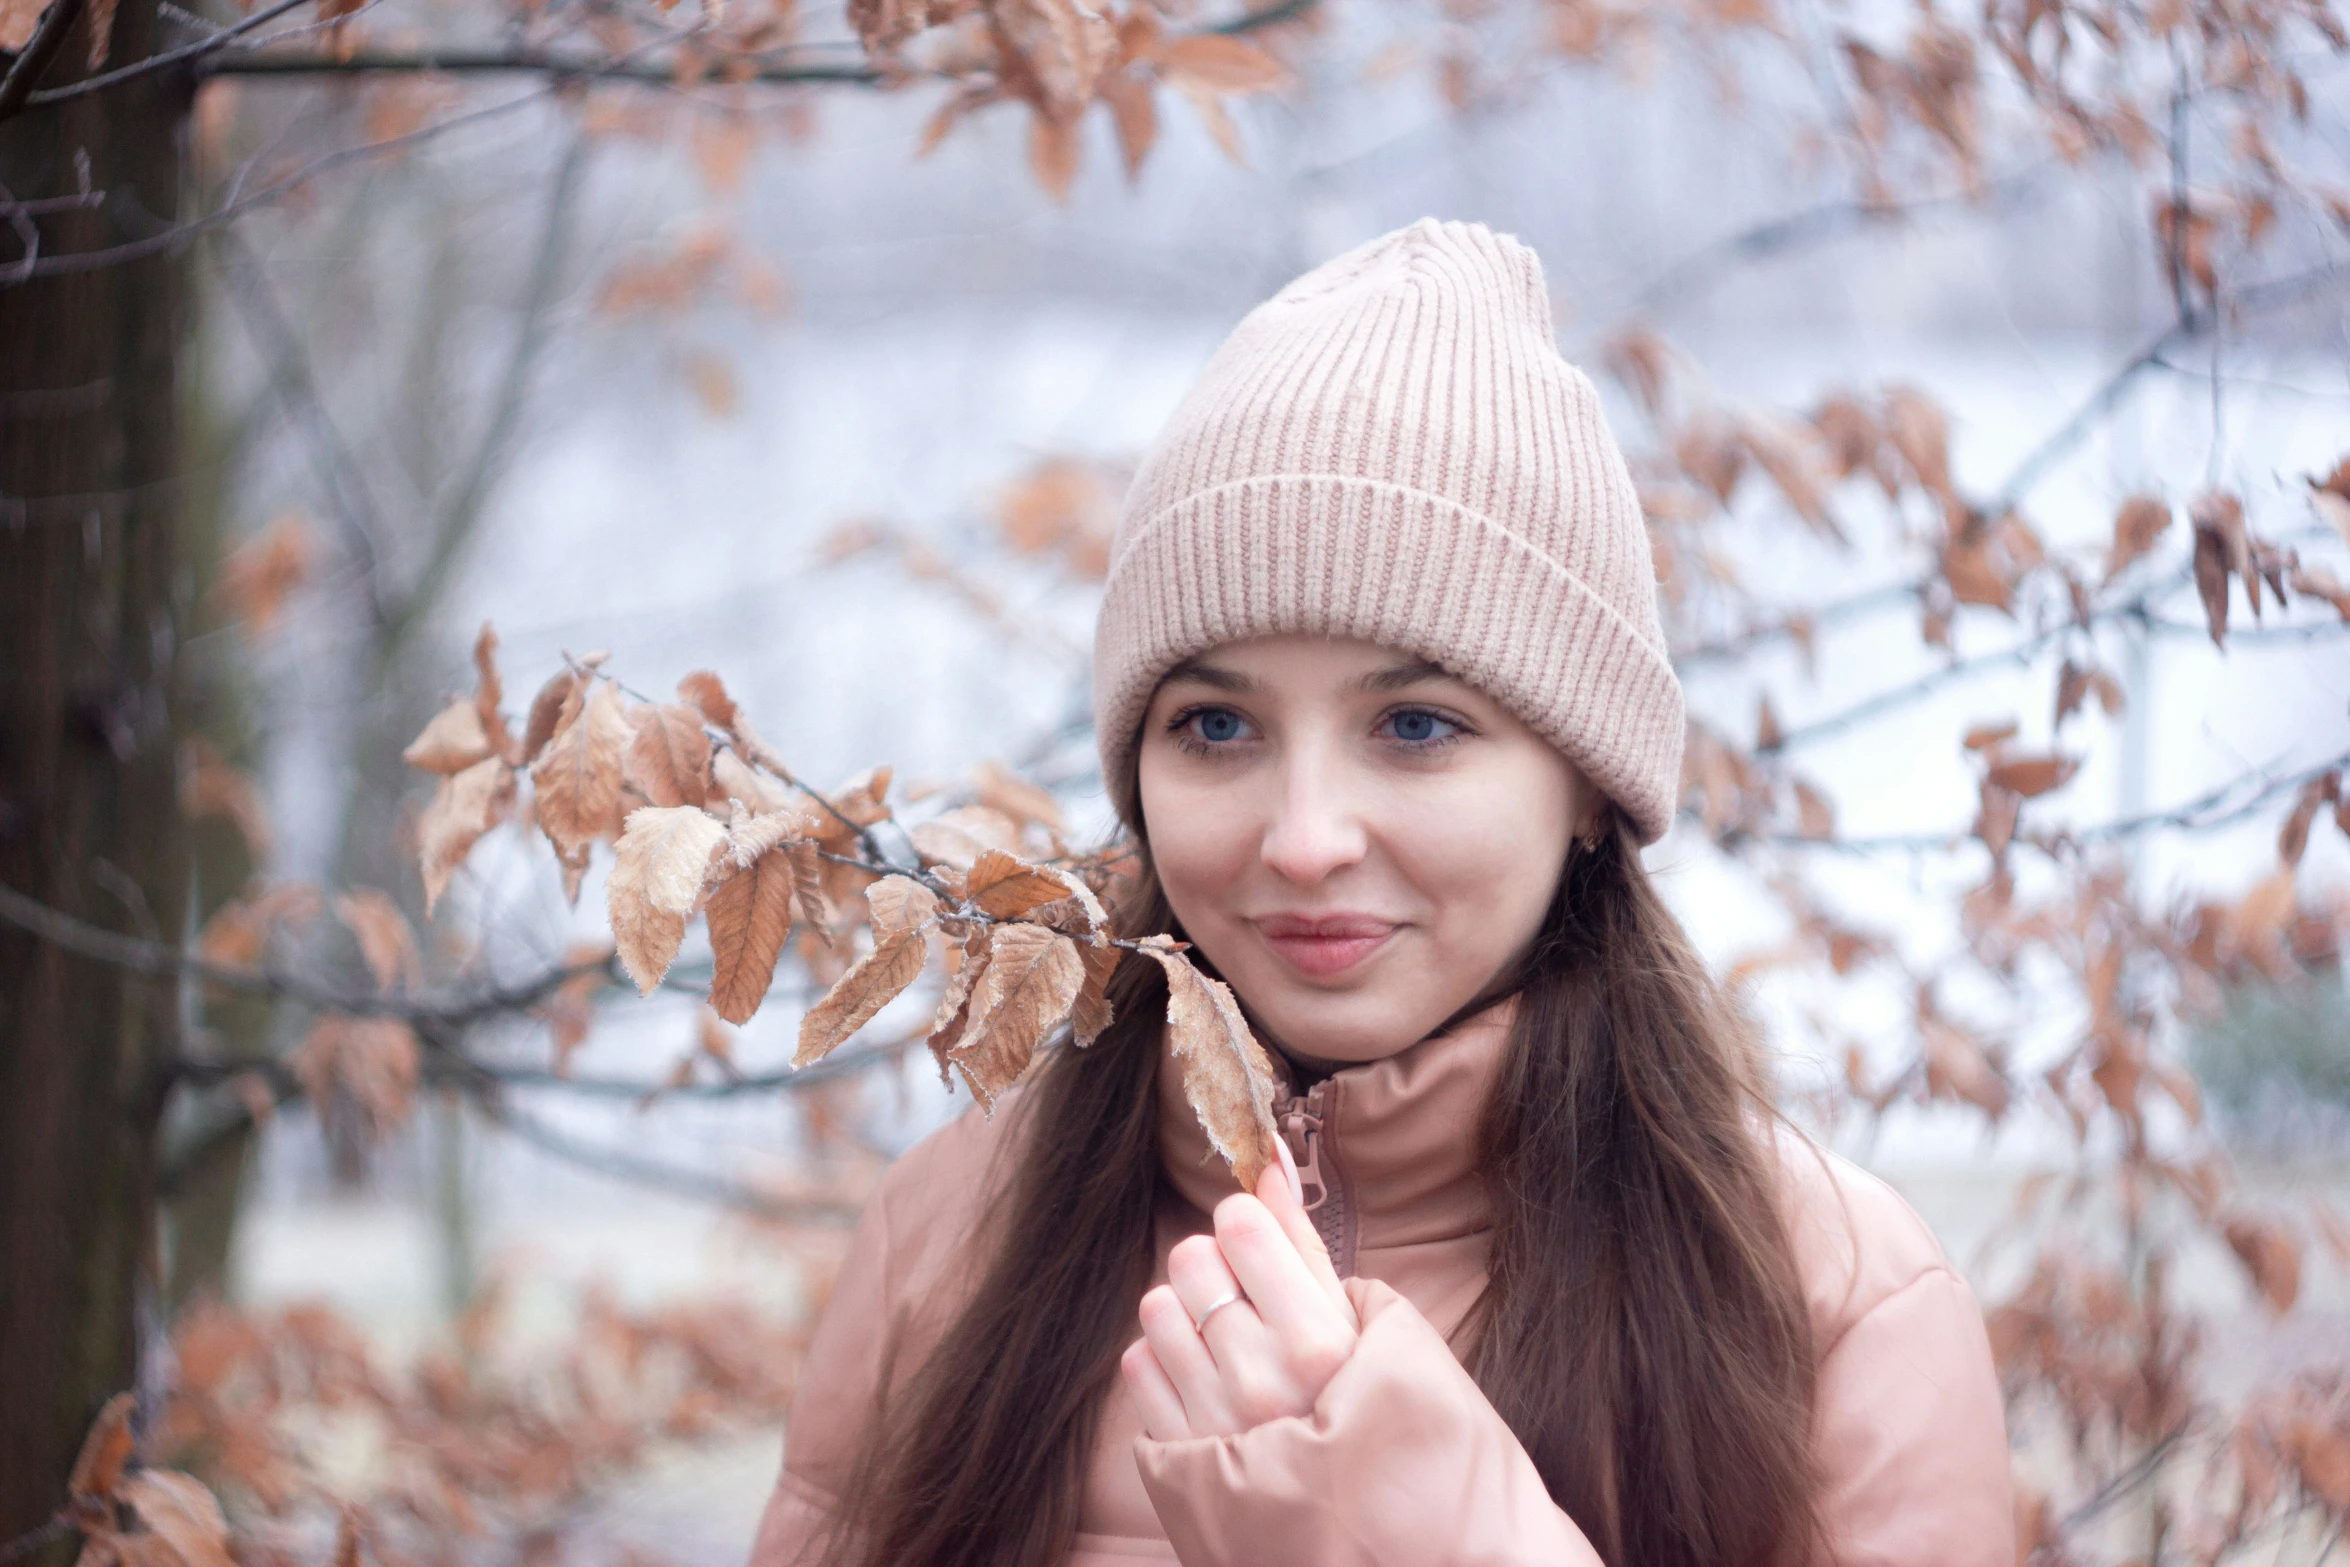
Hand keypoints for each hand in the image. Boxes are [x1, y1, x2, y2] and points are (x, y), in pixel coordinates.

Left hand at [1121, 1140, 1360, 1440]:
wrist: (1341, 1514)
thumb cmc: (1350, 1398)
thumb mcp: (1348, 1320)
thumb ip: (1300, 1235)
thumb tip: (1268, 1153)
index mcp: (1317, 1343)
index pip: (1240, 1225)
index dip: (1244, 1223)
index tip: (1258, 1248)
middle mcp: (1262, 1380)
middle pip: (1190, 1258)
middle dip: (1213, 1266)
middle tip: (1243, 1299)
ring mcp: (1213, 1418)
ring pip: (1156, 1306)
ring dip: (1185, 1314)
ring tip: (1223, 1342)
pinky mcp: (1175, 1448)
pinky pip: (1137, 1362)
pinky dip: (1163, 1361)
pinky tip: (1202, 1376)